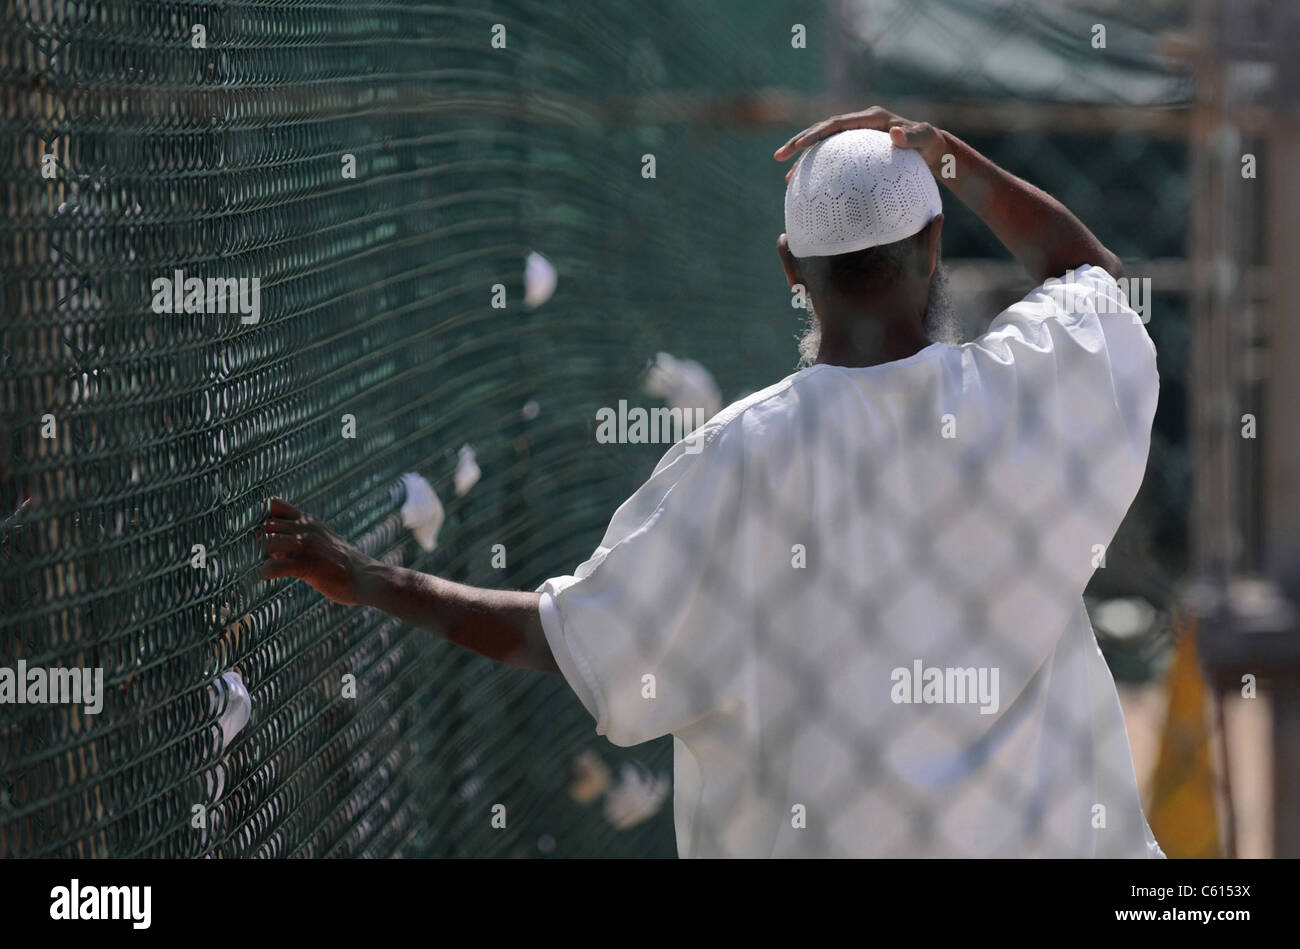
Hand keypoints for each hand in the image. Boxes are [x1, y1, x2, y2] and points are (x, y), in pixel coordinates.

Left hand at [258, 497, 380, 605]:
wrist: (367, 578)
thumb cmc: (341, 563)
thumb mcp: (320, 539)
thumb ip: (295, 538)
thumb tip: (266, 545)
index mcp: (307, 520)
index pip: (272, 505)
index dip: (258, 517)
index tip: (255, 532)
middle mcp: (306, 528)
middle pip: (264, 525)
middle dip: (255, 540)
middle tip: (255, 555)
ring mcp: (307, 546)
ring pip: (266, 542)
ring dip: (259, 556)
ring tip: (262, 566)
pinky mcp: (308, 566)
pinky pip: (274, 567)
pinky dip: (266, 573)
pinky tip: (268, 577)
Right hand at [774, 106, 945, 179]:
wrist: (933, 149)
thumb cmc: (930, 144)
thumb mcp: (925, 139)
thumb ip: (912, 136)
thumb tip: (894, 132)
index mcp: (870, 118)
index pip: (835, 123)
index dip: (814, 133)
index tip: (797, 146)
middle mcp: (859, 123)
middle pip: (821, 130)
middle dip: (798, 142)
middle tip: (778, 157)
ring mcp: (857, 135)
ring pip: (823, 143)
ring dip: (803, 157)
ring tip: (786, 176)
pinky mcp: (856, 148)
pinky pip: (833, 155)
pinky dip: (818, 167)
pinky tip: (808, 185)